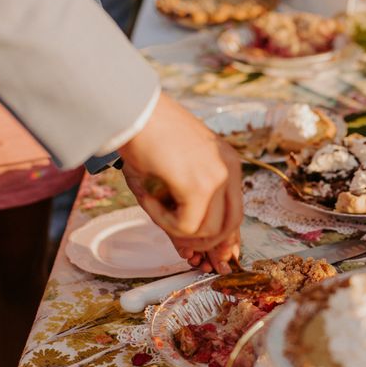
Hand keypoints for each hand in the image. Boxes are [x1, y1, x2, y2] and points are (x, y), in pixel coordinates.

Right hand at [119, 93, 242, 273]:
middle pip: (231, 225)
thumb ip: (184, 212)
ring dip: (180, 231)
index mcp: (227, 164)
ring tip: (156, 206)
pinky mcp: (200, 185)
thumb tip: (190, 252)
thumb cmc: (143, 140)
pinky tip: (151, 199)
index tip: (215, 256)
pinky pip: (188, 226)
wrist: (130, 110)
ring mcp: (218, 176)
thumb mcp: (169, 179)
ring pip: (210, 231)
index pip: (236, 211)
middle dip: (207, 244)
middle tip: (184, 247)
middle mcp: (229, 169)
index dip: (225, 238)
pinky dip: (166, 222)